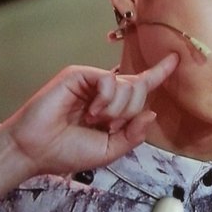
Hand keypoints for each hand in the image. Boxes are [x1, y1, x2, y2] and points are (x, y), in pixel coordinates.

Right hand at [0, 54, 177, 188]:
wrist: (35, 151)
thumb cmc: (66, 152)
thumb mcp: (110, 151)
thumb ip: (133, 135)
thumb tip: (151, 113)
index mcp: (113, 107)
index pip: (141, 86)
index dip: (159, 73)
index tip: (175, 59)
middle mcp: (105, 91)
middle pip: (140, 88)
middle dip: (131, 111)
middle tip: (108, 126)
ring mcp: (93, 81)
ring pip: (129, 85)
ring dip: (118, 110)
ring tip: (94, 120)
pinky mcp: (79, 74)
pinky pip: (111, 80)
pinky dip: (107, 100)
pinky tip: (91, 111)